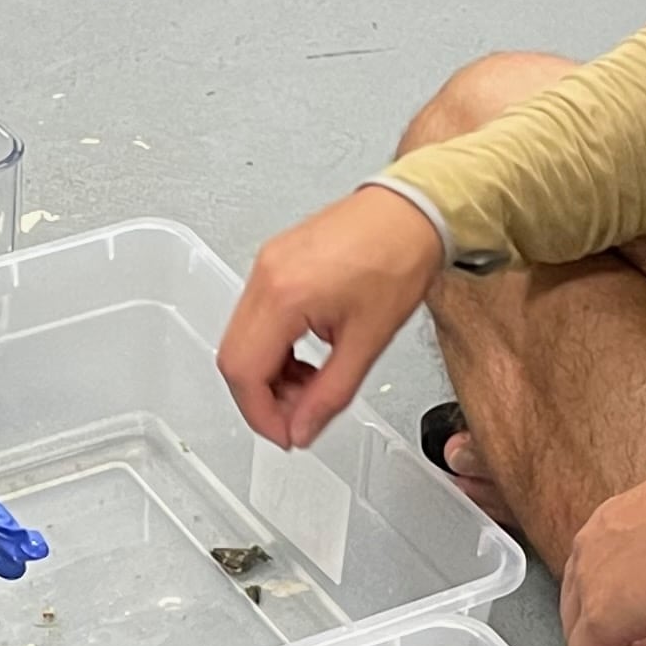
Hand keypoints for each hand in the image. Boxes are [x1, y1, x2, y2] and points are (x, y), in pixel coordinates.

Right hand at [218, 187, 445, 448]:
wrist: (411, 211)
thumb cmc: (399, 257)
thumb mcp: (369, 341)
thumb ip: (330, 395)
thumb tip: (302, 429)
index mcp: (284, 295)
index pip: (244, 372)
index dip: (261, 414)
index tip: (287, 434)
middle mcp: (265, 276)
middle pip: (234, 359)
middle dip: (262, 398)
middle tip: (298, 415)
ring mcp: (265, 266)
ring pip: (241, 340)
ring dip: (269, 375)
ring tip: (310, 385)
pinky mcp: (273, 263)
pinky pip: (255, 318)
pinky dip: (274, 349)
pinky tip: (306, 358)